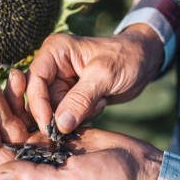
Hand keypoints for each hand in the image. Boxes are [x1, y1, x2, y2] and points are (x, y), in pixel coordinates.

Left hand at [0, 69, 161, 179]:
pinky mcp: (63, 129)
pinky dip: (32, 94)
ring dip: (11, 94)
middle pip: (5, 128)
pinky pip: (40, 109)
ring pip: (21, 115)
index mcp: (32, 172)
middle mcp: (36, 157)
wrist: (139, 171)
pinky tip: (28, 76)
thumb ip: (34, 176)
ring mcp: (49, 142)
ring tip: (8, 70)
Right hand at [27, 24, 163, 133]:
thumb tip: (59, 125)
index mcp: (54, 51)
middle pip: (41, 99)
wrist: (144, 61)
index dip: (38, 106)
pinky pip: (67, 115)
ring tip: (99, 101)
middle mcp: (52, 66)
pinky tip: (100, 103)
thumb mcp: (105, 76)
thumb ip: (81, 99)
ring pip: (54, 111)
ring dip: (76, 115)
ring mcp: (60, 82)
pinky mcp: (70, 96)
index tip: (50, 127)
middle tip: (87, 112)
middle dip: (61, 113)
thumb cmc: (126, 58)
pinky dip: (83, 116)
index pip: (34, 82)